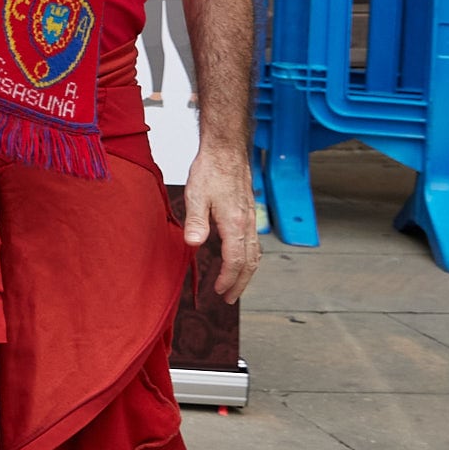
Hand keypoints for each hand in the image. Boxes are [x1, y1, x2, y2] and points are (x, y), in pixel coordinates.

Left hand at [182, 146, 260, 301]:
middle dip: (240, 284)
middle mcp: (248, 224)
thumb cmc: (210, 170)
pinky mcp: (249, 214)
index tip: (219, 291)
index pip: (235, 261)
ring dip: (246, 273)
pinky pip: (254, 243)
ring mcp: (251, 219)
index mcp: (235, 223)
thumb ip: (195, 221)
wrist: (227, 151)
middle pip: (250, 263)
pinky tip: (240, 260)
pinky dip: (249, 258)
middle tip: (229, 298)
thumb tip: (193, 244)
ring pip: (255, 254)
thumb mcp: (196, 195)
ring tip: (235, 286)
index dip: (228, 279)